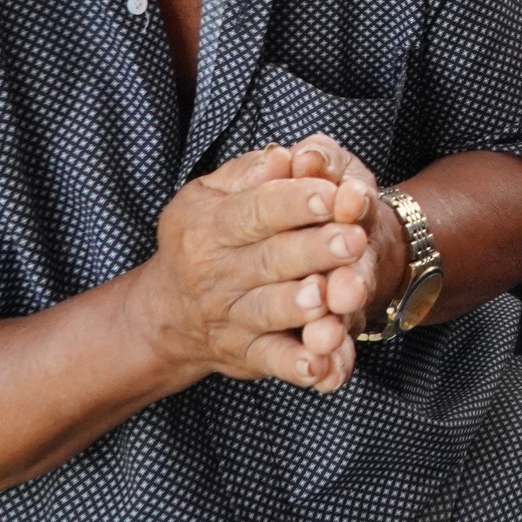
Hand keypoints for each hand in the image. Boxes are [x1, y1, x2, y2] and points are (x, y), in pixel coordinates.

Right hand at [136, 145, 379, 392]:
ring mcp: (232, 316)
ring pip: (271, 310)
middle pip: (272, 259)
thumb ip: (250, 172)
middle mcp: (219, 273)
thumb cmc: (203, 237)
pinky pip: (272, 360)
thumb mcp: (211, 194)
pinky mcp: (246, 354)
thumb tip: (284, 156)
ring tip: (331, 295)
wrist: (167, 313)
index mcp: (212, 226)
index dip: (296, 202)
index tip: (332, 193)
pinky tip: (322, 365)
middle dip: (315, 249)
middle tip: (354, 239)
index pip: (257, 210)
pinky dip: (296, 365)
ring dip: (302, 305)